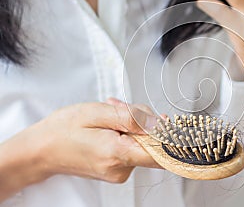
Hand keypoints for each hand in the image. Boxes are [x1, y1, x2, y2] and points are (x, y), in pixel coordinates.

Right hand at [0, 100, 158, 201]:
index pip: (160, 152)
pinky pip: (131, 148)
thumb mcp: (97, 112)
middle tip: (119, 107)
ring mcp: (119, 172)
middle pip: (151, 142)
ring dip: (130, 124)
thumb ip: (131, 117)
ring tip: (108, 116)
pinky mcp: (116, 170)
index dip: (166, 133)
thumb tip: (157, 122)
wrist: (41, 150)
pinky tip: (109, 125)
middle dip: (141, 120)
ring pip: (141, 143)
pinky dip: (124, 133)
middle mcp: (121, 168)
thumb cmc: (63, 130)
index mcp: (117, 154)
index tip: (161, 119)